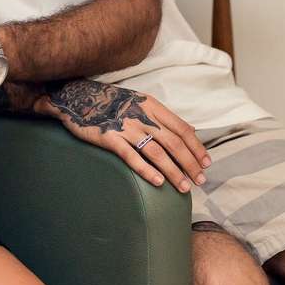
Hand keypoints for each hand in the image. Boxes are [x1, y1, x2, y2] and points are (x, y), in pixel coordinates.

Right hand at [35, 79, 211, 191]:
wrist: (78, 97)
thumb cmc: (111, 103)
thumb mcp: (139, 102)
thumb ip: (161, 117)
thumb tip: (189, 131)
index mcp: (152, 105)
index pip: (182, 128)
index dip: (197, 147)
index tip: (206, 163)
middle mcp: (142, 115)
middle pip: (173, 142)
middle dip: (190, 163)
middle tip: (200, 180)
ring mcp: (125, 126)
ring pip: (157, 152)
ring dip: (173, 171)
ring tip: (183, 187)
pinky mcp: (109, 137)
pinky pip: (131, 156)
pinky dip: (146, 169)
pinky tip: (158, 182)